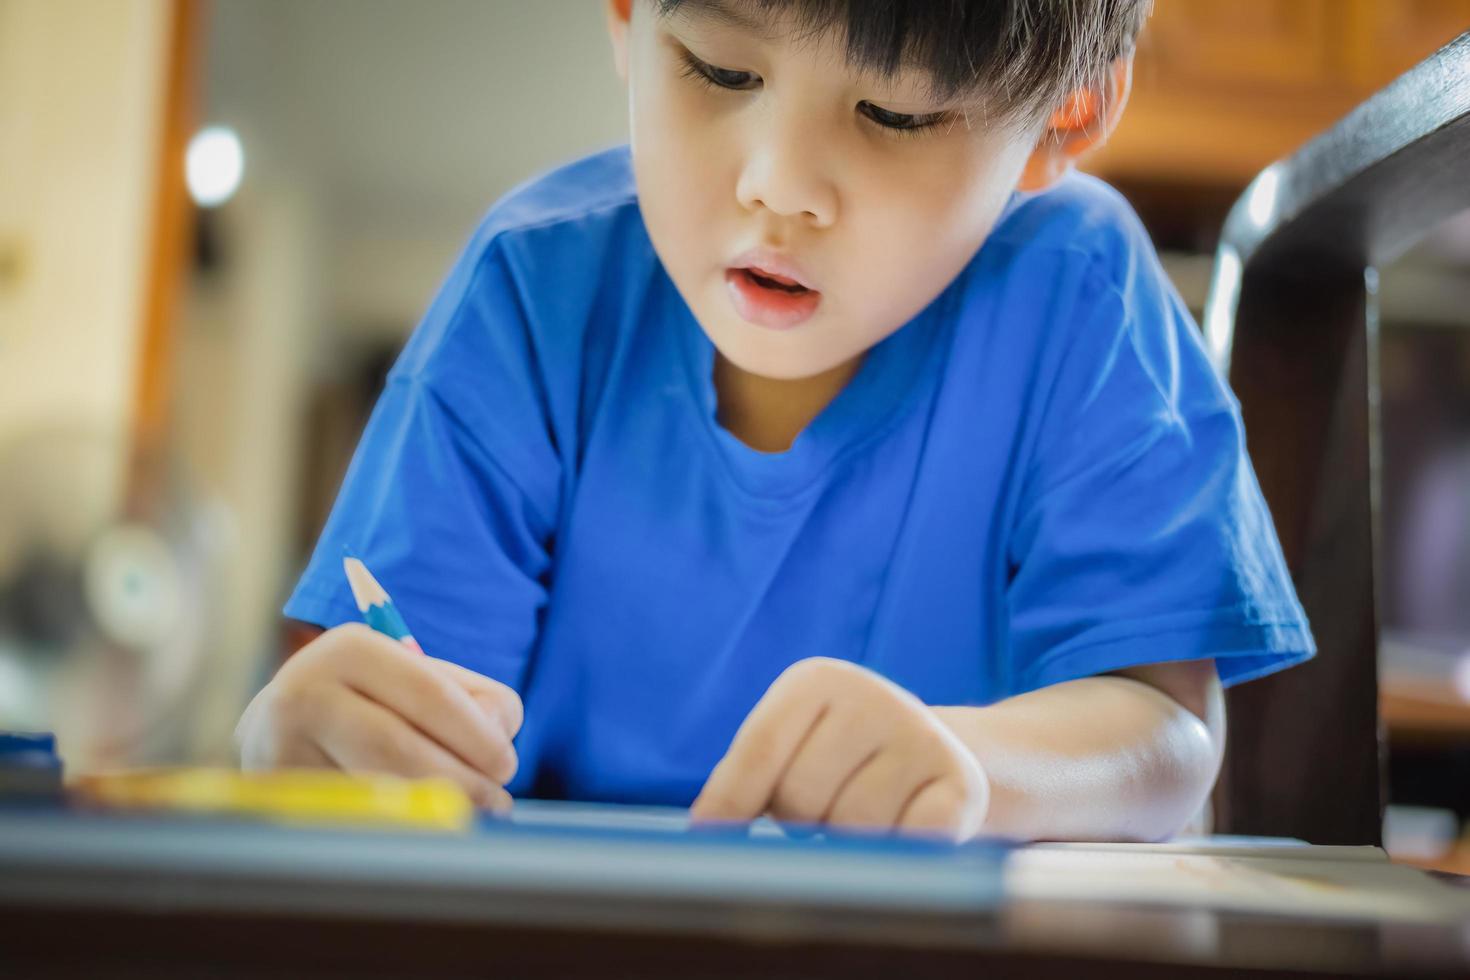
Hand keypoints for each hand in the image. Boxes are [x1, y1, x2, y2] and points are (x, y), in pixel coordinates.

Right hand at [235, 623, 522, 809]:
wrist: (275, 729)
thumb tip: (497, 735)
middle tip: (496, 802)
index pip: (429, 695)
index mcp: (351, 649)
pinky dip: (393, 832)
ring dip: (430, 812)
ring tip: (467, 817)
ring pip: (371, 793)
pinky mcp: (272, 797)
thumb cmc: (372, 704)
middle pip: (397, 748)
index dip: (477, 737)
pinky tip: (418, 832)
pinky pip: (346, 823)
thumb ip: (478, 698)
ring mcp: (279, 747)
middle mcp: (305, 692)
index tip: (506, 767)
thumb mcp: (421, 680)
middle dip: (460, 781)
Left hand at [690, 657, 988, 840]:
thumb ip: (742, 783)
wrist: (934, 756)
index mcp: (817, 680)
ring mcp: (922, 739)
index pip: (759, 749)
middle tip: (819, 812)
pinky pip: (910, 842)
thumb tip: (703, 835)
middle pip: (800, 796)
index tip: (706, 840)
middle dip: (798, 822)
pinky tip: (898, 835)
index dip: (729, 803)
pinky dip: (895, 855)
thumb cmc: (836, 762)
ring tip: (858, 820)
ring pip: (852, 828)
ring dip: (846, 844)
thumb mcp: (788, 749)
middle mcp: (873, 697)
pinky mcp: (962, 786)